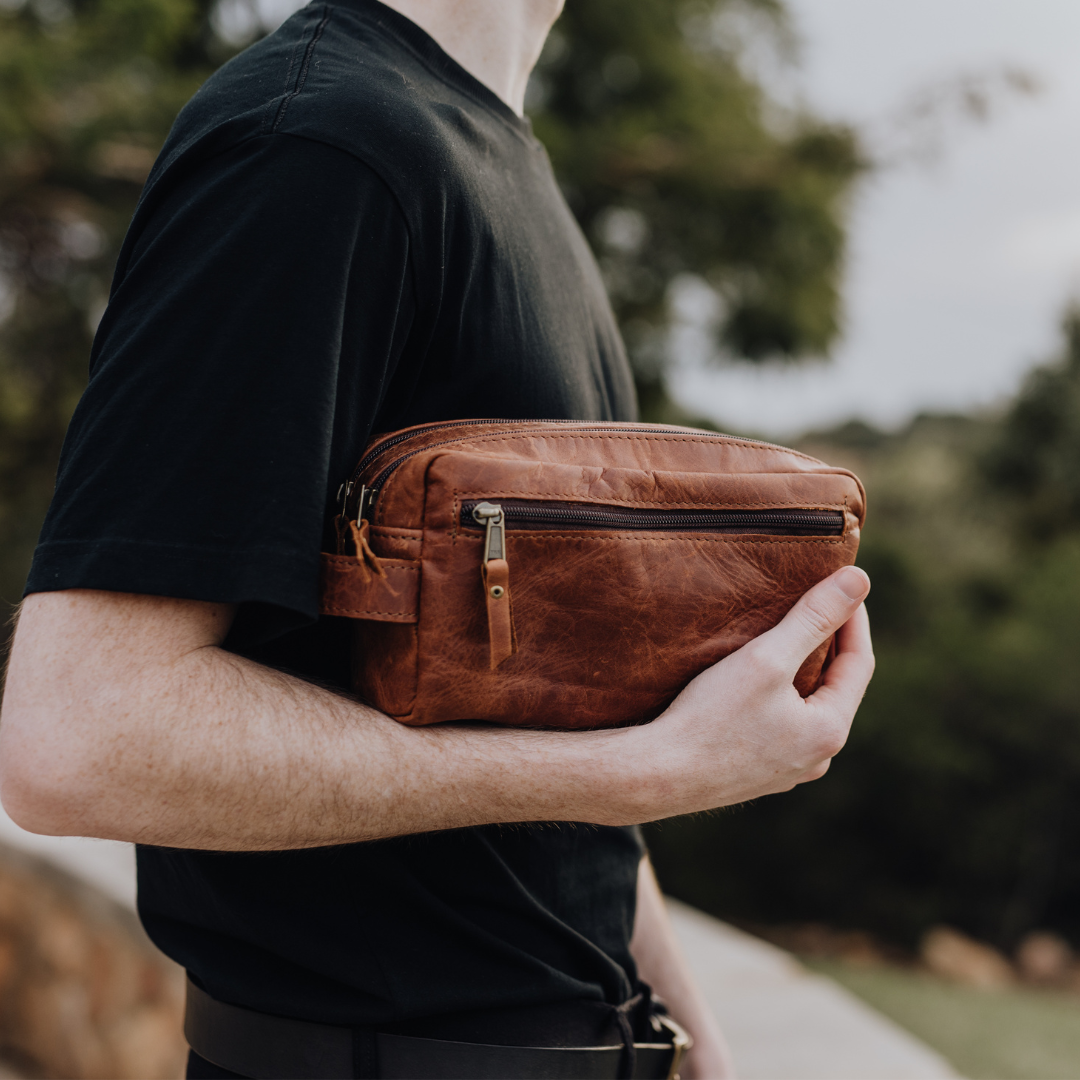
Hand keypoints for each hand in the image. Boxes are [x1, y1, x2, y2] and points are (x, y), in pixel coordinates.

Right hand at [627, 565, 873, 819]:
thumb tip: (859, 579)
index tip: (841, 585)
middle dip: (828, 646)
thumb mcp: (766, 657)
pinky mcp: (757, 775)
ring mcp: (786, 771)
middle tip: (813, 606)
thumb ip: (813, 618)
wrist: (655, 777)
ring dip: (802, 674)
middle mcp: (816, 758)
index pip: (859, 663)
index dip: (852, 619)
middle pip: (835, 689)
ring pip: (807, 710)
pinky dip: (779, 699)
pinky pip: (781, 728)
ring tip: (784, 641)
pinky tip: (754, 685)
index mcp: (829, 731)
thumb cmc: (709, 718)